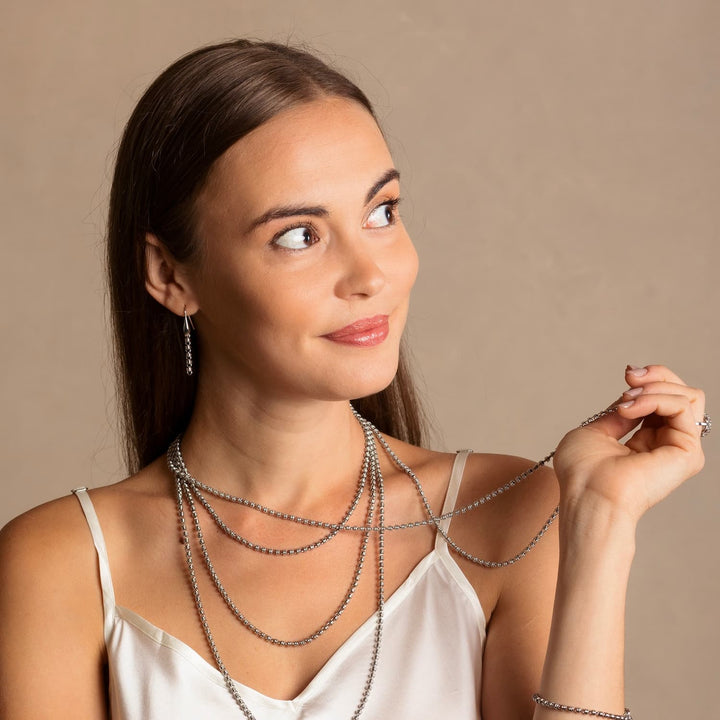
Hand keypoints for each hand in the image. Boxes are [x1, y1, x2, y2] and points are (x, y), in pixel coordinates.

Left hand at [553, 365, 705, 524]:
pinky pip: (683, 407)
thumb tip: (632, 395)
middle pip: (683, 394)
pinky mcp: (688, 453)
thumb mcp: (595, 432)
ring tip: (625, 403)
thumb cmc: (582, 472)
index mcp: (646, 442)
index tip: (627, 373)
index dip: (648, 380)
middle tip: (629, 376)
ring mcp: (680, 449)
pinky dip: (654, 399)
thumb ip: (618, 414)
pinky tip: (629, 409)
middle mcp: (667, 445)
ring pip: (689, 397)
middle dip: (657, 376)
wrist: (587, 496)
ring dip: (653, 388)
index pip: (663, 400)